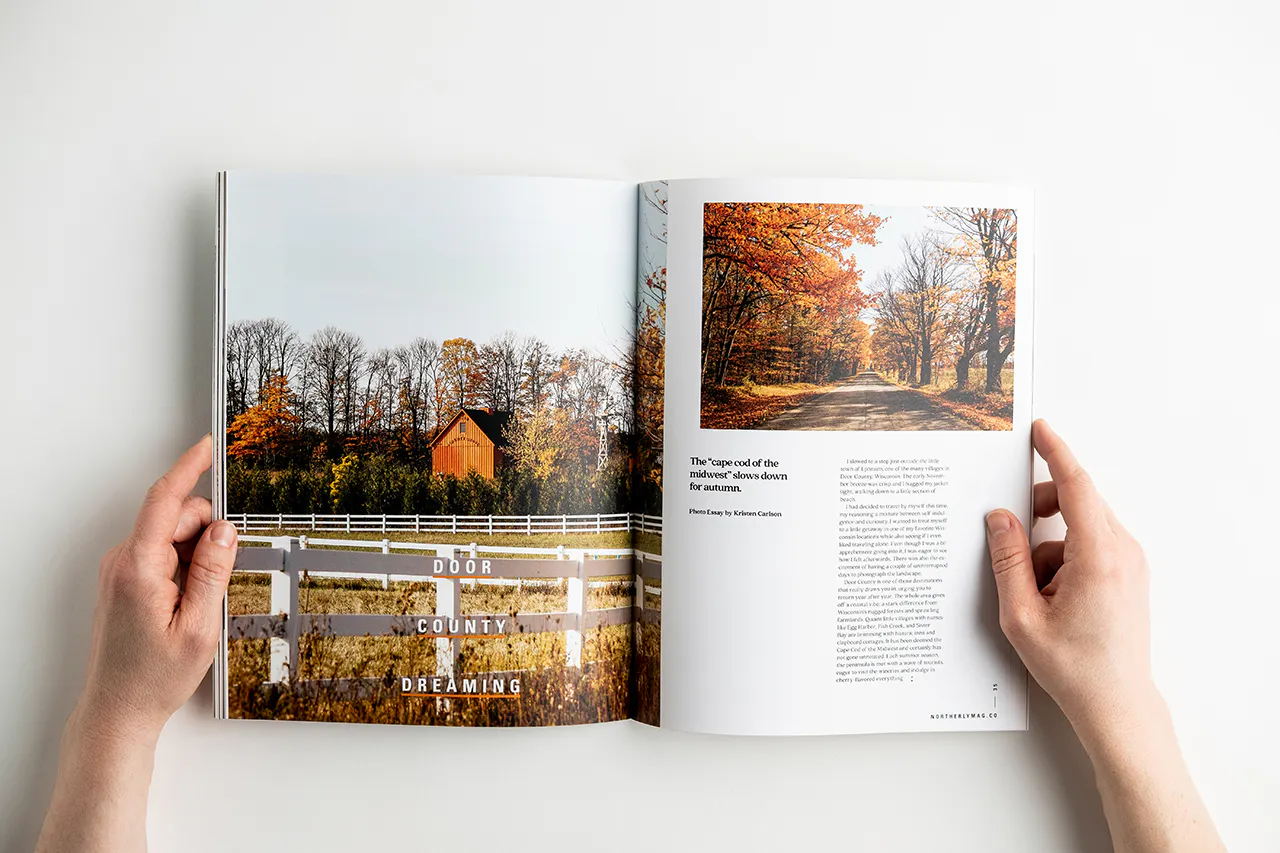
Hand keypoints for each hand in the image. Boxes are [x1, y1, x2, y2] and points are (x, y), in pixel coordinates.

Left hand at [76, 434, 237, 746]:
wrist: (118, 710)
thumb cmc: (154, 677)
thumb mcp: (199, 626)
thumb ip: (213, 571)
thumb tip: (225, 528)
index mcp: (140, 568)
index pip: (165, 501)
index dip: (188, 468)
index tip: (208, 446)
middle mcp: (123, 562)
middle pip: (175, 517)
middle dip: (208, 532)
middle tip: (226, 572)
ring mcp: (121, 570)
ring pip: (171, 536)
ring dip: (196, 554)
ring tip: (202, 600)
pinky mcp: (124, 580)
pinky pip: (162, 554)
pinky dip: (184, 565)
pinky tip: (191, 600)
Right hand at [985, 419, 1154, 736]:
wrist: (1116, 703)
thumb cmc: (1073, 666)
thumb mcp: (1021, 614)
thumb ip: (1007, 558)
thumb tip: (1000, 518)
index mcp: (1098, 557)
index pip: (1076, 487)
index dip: (1055, 454)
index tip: (1039, 430)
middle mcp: (1122, 552)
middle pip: (1076, 501)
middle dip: (1040, 509)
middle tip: (1011, 533)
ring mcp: (1130, 562)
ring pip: (1080, 525)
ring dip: (1050, 542)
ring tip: (1035, 587)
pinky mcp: (1128, 573)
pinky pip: (1090, 543)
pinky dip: (1064, 555)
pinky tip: (1051, 592)